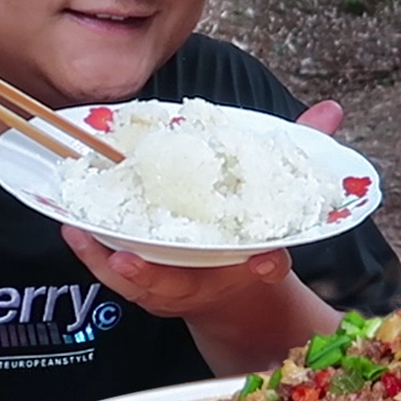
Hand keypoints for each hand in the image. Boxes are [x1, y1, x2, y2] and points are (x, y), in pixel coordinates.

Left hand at [60, 100, 343, 320]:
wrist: (232, 290)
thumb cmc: (249, 233)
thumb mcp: (279, 194)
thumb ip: (302, 151)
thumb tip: (330, 110)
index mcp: (252, 263)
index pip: (267, 267)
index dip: (266, 264)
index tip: (269, 260)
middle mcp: (210, 282)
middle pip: (185, 285)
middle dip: (156, 277)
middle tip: (130, 262)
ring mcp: (173, 288)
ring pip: (139, 284)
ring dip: (108, 263)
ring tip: (81, 235)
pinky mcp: (143, 283)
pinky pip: (114, 273)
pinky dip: (92, 253)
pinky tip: (70, 225)